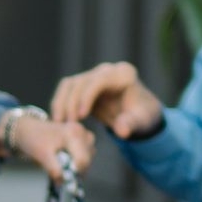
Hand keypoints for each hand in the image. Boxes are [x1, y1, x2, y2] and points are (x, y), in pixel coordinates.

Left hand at [7, 113, 95, 178]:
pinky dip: (78, 159)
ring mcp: (83, 133)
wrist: (27, 130)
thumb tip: (62, 182)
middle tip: (62, 173)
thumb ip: (54, 169)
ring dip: (78, 164)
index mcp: (74, 134)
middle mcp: (81, 131)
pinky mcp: (81, 137)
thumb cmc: (34, 140)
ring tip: (62, 163)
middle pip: (87, 159)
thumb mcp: (42, 156)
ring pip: (89, 156)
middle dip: (76, 169)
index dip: (75, 173)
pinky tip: (66, 158)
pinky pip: (86, 153)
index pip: (83, 160)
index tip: (64, 178)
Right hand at [50, 60, 164, 141]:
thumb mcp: (142, 121)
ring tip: (59, 124)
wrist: (138, 112)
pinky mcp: (84, 84)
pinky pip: (66, 90)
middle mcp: (107, 71)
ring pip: (69, 84)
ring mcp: (94, 75)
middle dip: (71, 103)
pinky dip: (60, 104)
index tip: (81, 116)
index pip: (99, 80)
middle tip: (68, 125)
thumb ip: (132, 124)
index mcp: (123, 74)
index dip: (87, 96)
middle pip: (81, 81)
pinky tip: (59, 120)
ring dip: (61, 103)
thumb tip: (122, 131)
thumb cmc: (142, 115)